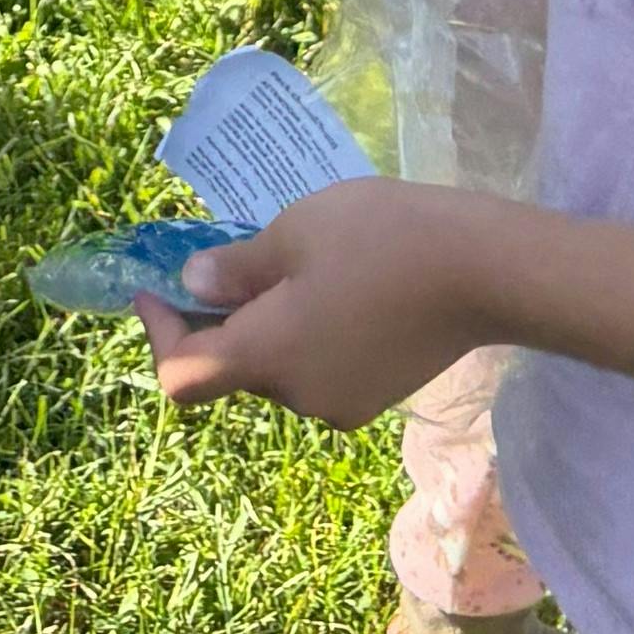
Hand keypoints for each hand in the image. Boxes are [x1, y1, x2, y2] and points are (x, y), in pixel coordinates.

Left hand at [144, 178, 495, 427]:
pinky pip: (317, 368)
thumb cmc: (380, 237)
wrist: (483, 271)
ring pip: (278, 368)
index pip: (184, 376)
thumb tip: (194, 288)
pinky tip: (331, 285)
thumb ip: (237, 268)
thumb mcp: (296, 231)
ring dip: (264, 325)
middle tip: (220, 258)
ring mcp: (342, 402)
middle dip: (216, 320)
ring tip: (286, 262)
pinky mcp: (376, 394)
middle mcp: (299, 397)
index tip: (151, 287)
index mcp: (269, 358)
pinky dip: (303, 335)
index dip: (158, 333)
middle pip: (234, 368)